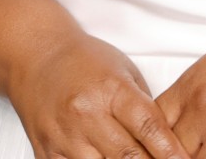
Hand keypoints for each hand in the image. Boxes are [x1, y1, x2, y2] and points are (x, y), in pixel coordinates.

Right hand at [6, 32, 193, 158]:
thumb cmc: (85, 61)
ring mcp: (64, 136)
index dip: (171, 151)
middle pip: (128, 157)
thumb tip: (169, 144)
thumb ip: (145, 107)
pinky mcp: (46, 152)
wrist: (35, 56)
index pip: (148, 127)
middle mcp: (87, 114)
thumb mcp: (124, 71)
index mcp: (112, 89)